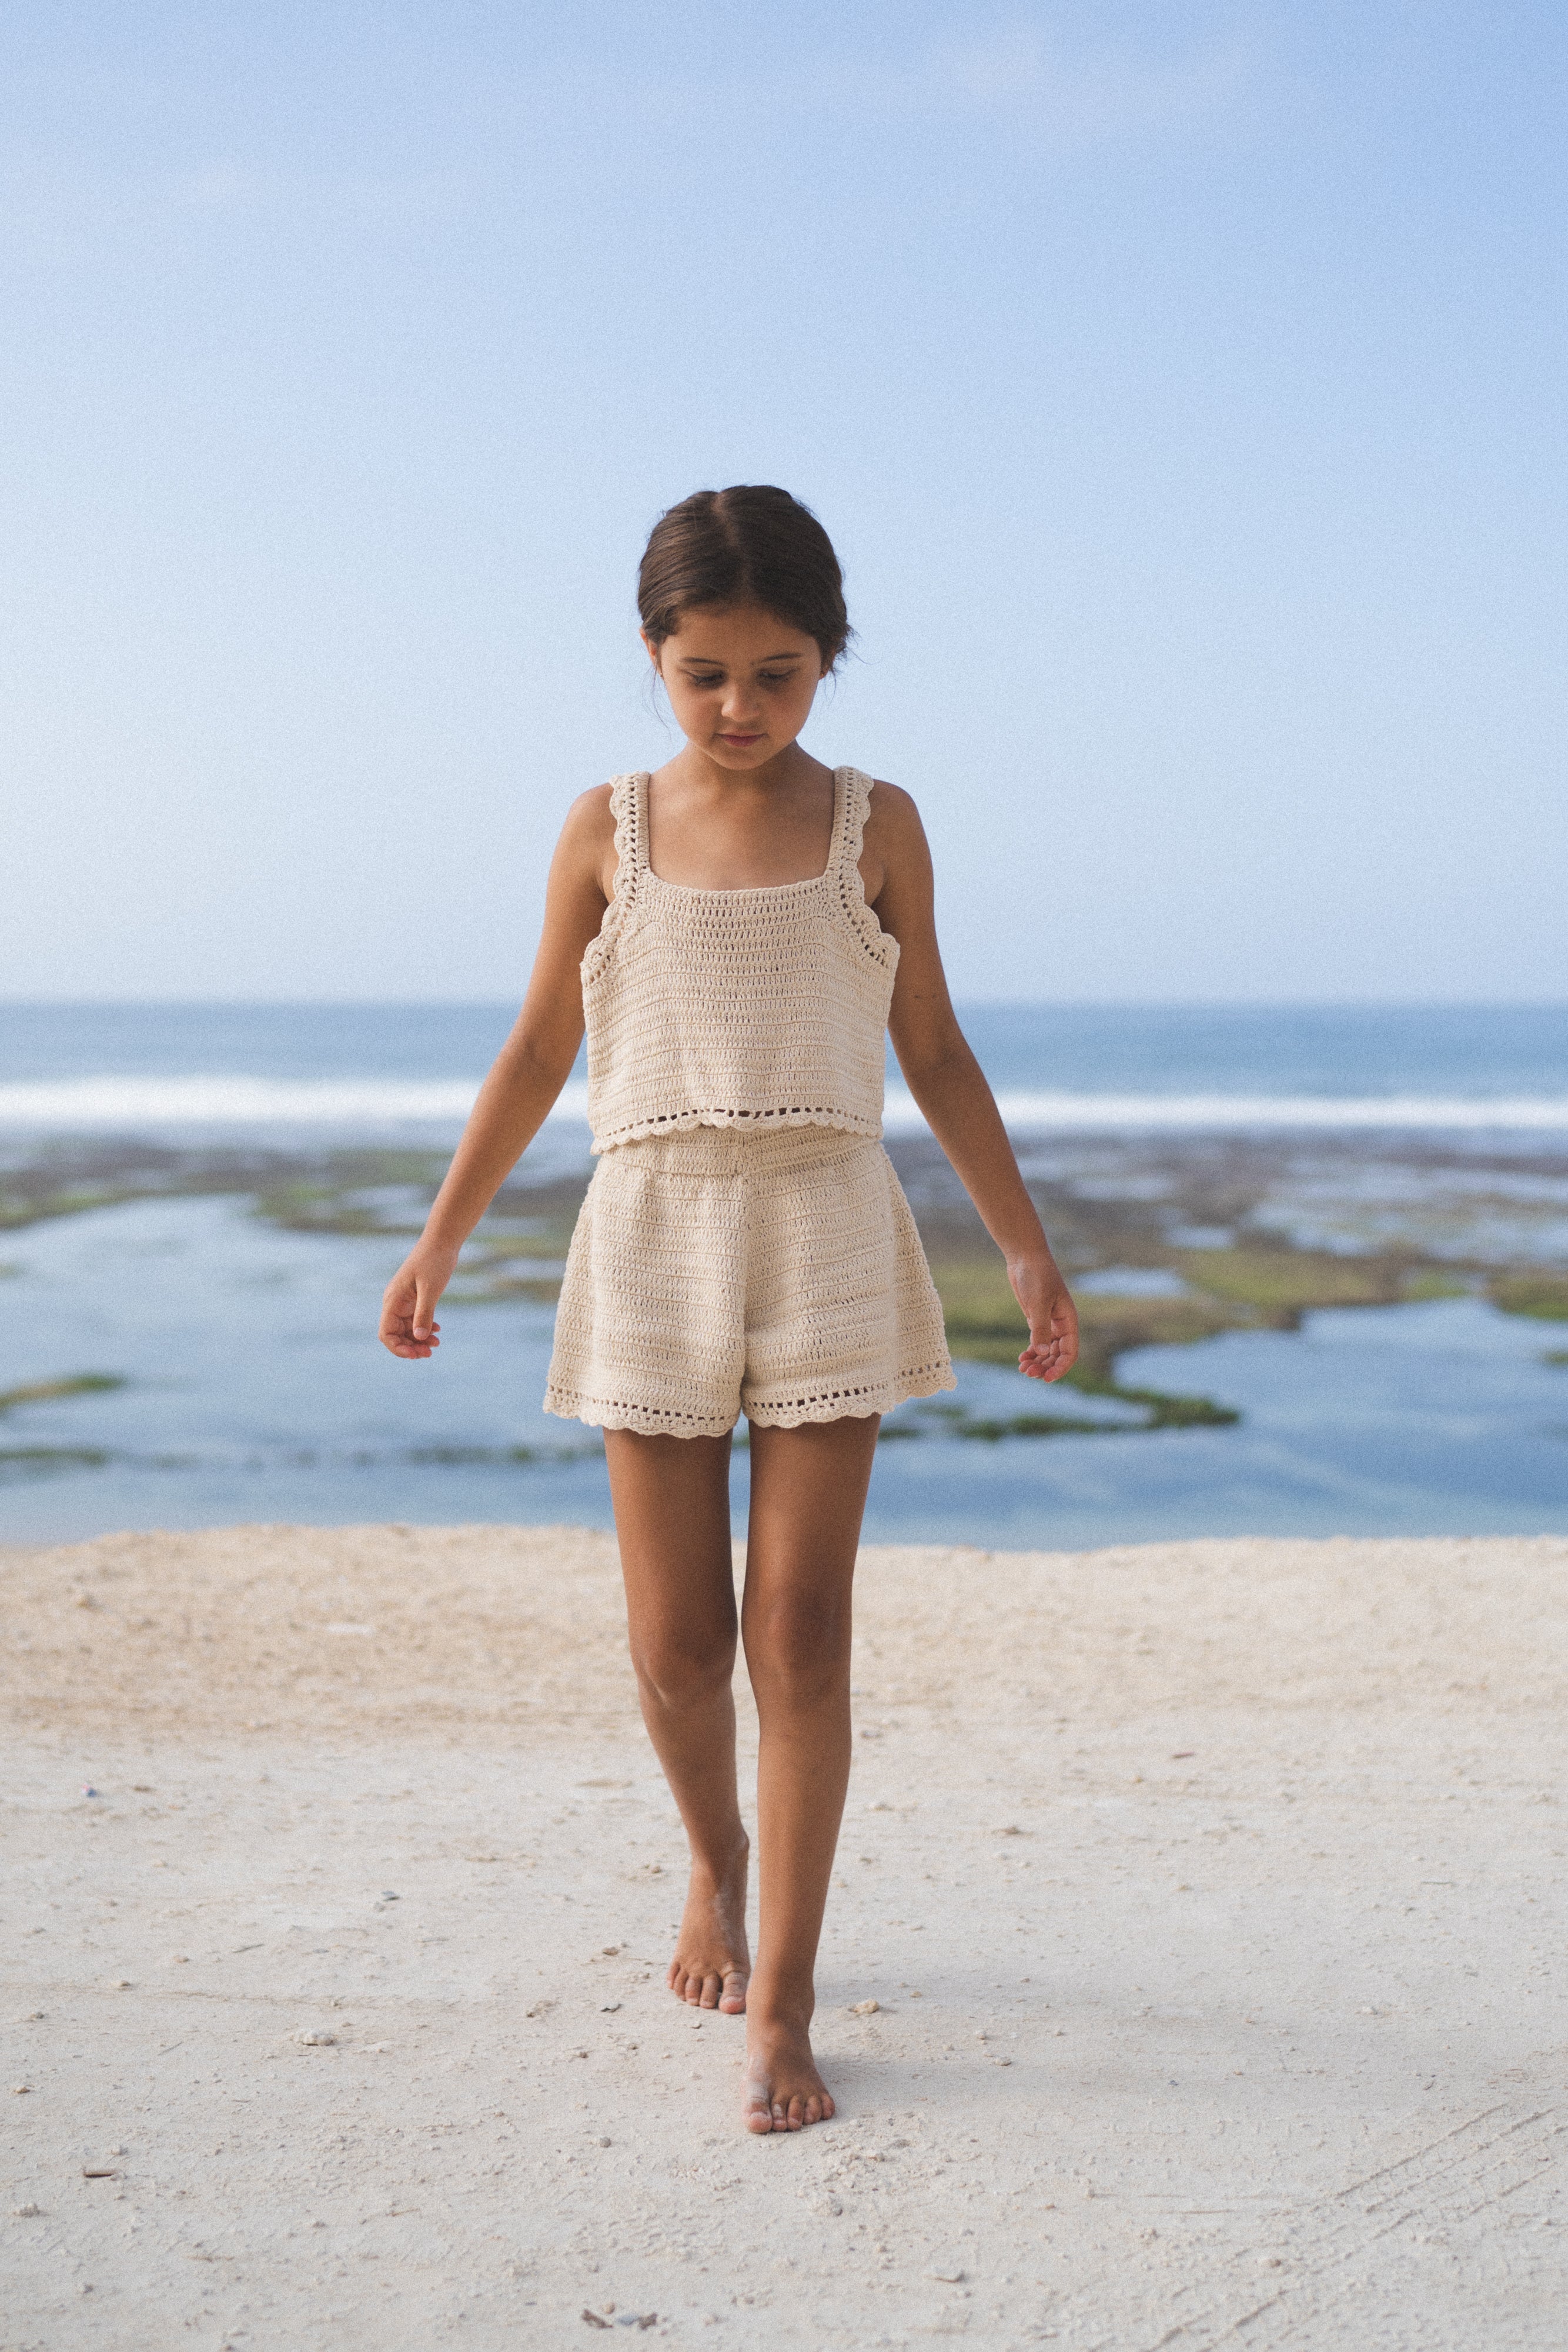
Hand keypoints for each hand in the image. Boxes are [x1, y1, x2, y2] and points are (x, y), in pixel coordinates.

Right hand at [379, 1242, 459, 1359]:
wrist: (442, 1242)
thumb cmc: (434, 1262)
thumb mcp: (430, 1290)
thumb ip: (424, 1314)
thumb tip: (418, 1337)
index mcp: (393, 1301)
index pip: (386, 1333)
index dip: (397, 1348)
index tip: (415, 1354)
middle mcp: (395, 1302)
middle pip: (396, 1334)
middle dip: (411, 1346)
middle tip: (429, 1353)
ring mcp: (405, 1301)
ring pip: (407, 1328)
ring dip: (419, 1339)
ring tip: (437, 1344)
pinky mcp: (415, 1298)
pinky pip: (416, 1320)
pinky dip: (425, 1328)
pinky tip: (437, 1331)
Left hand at [1010, 1255, 1078, 1382]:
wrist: (1025, 1257)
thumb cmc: (1036, 1276)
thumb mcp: (1038, 1302)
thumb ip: (1040, 1327)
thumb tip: (1041, 1352)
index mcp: (1068, 1320)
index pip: (1070, 1351)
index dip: (1061, 1367)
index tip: (1046, 1378)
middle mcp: (1061, 1324)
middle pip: (1057, 1354)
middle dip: (1045, 1366)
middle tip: (1028, 1373)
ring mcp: (1048, 1322)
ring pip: (1047, 1350)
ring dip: (1037, 1361)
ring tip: (1022, 1368)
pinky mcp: (1036, 1319)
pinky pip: (1037, 1342)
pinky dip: (1031, 1352)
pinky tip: (1021, 1358)